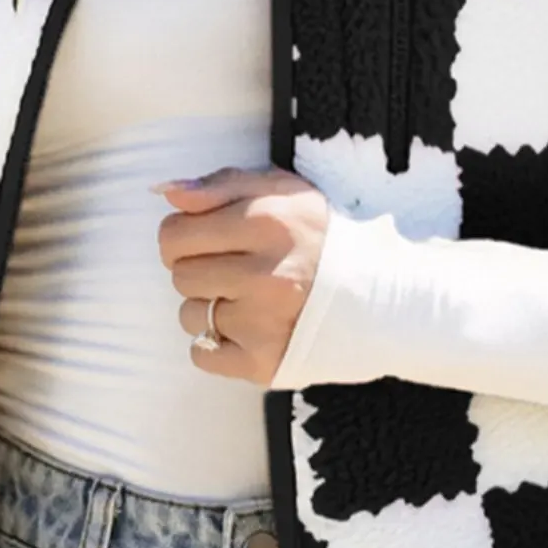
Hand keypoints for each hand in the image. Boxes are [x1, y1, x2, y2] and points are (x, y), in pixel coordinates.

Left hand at [152, 165, 329, 385]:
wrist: (383, 297)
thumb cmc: (322, 238)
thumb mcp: (282, 192)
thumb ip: (220, 185)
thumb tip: (165, 193)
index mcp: (267, 224)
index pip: (175, 234)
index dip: (183, 236)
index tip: (207, 240)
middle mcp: (266, 275)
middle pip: (180, 276)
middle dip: (200, 270)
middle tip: (235, 270)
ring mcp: (264, 323)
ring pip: (189, 316)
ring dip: (210, 307)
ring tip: (249, 299)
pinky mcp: (263, 362)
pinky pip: (201, 354)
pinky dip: (217, 344)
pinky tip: (249, 328)